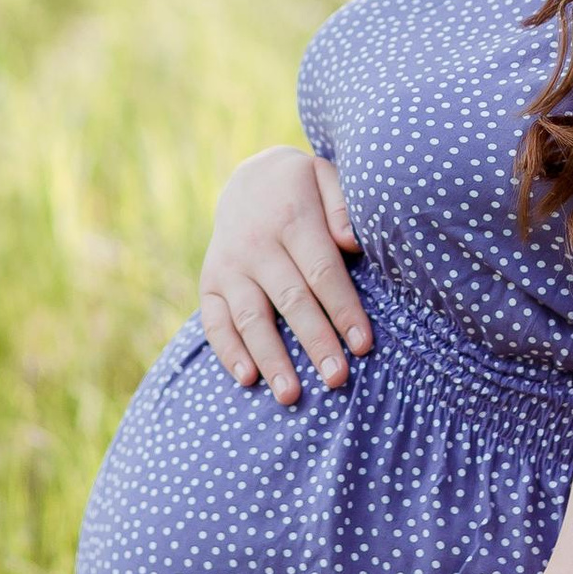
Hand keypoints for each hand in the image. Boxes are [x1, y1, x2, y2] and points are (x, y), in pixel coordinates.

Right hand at [198, 145, 370, 400]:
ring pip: (251, 317)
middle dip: (315, 342)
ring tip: (291, 395)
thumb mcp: (325, 178)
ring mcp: (229, 265)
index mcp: (292, 219)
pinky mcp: (210, 282)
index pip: (321, 271)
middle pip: (291, 300)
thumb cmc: (303, 191)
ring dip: (271, 358)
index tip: (362, 345)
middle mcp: (256, 244)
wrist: (249, 180)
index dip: (343, 309)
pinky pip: (214, 321)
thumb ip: (342, 206)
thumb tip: (352, 241)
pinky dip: (228, 351)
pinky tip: (248, 379)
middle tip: (337, 379)